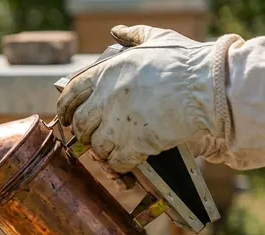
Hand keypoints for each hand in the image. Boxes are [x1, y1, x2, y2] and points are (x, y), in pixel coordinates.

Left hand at [57, 25, 230, 174]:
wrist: (209, 87)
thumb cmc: (185, 62)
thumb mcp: (157, 39)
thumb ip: (134, 35)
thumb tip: (118, 31)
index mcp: (107, 72)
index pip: (71, 93)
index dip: (65, 108)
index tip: (66, 117)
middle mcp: (106, 98)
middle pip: (80, 123)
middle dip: (84, 131)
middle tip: (92, 135)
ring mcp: (119, 123)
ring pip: (96, 145)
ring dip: (102, 149)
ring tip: (112, 147)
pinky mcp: (135, 145)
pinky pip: (116, 162)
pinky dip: (119, 164)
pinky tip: (127, 160)